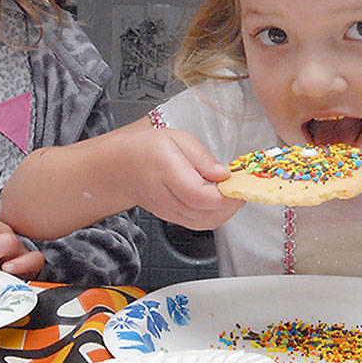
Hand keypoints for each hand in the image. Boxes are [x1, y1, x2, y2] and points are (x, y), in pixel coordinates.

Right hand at [126, 128, 243, 230]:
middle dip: (232, 203)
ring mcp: (169, 212)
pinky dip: (216, 215)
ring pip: (206, 223)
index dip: (225, 194)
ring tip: (232, 191)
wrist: (119, 168)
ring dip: (226, 211)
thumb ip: (202, 157)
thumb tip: (223, 174)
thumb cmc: (147, 149)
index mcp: (167, 171)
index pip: (200, 195)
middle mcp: (167, 198)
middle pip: (206, 213)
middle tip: (241, 185)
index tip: (239, 182)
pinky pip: (200, 224)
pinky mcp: (173, 219)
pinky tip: (220, 201)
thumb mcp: (177, 138)